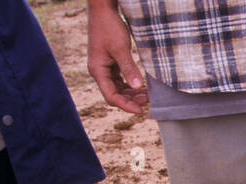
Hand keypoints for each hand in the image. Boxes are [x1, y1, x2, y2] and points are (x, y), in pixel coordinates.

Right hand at [87, 0, 147, 114]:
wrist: (103, 10)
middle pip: (114, 94)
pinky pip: (120, 79)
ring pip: (118, 88)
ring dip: (132, 93)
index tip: (140, 111)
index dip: (125, 106)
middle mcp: (99, 72)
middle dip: (131, 100)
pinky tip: (142, 86)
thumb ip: (128, 68)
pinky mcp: (110, 63)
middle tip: (148, 100)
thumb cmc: (109, 27)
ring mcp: (104, 68)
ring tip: (147, 94)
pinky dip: (131, 84)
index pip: (111, 96)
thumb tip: (137, 87)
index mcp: (97, 70)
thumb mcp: (120, 48)